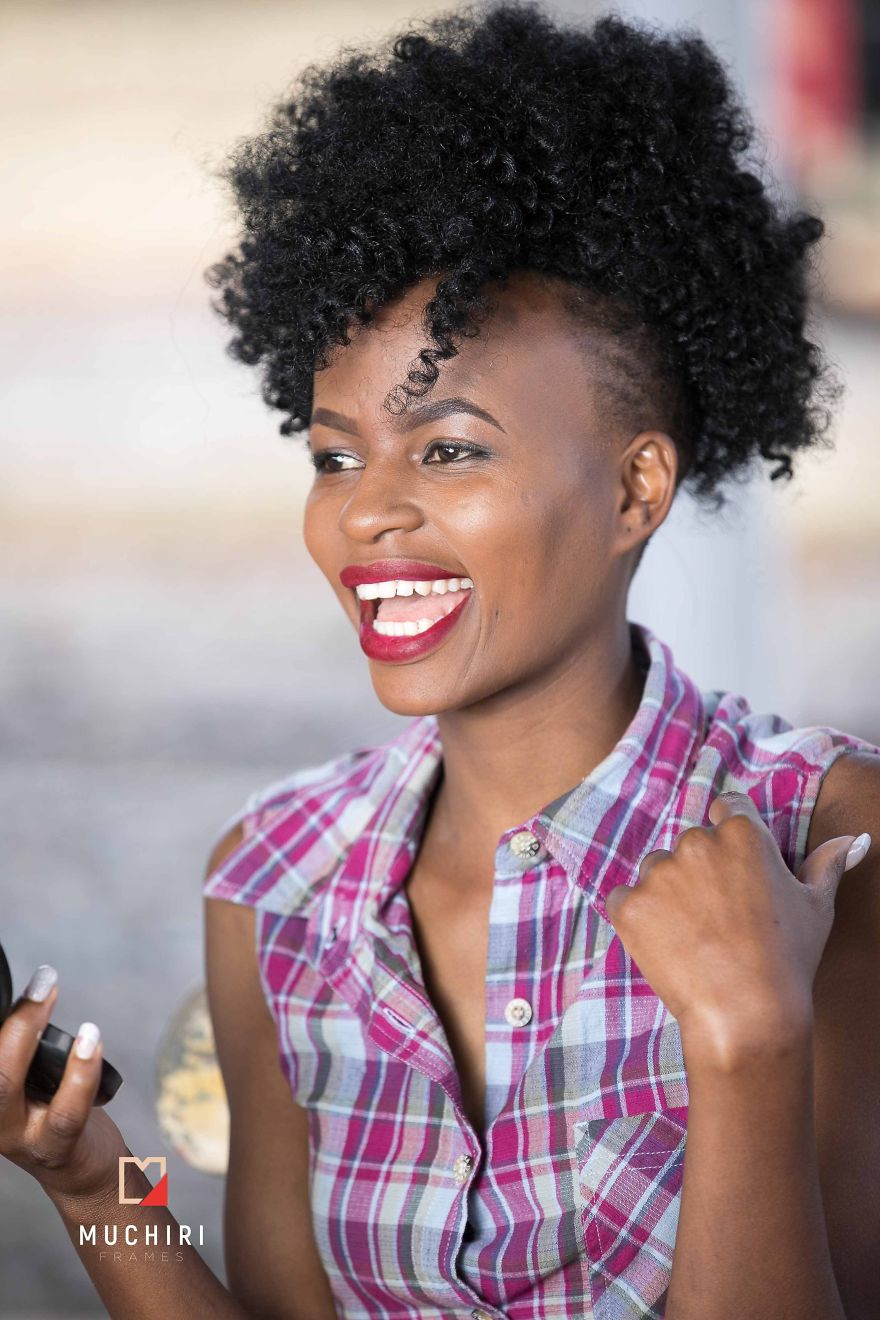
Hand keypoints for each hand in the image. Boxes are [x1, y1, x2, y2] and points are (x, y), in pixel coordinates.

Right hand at [0, 965, 127, 1205]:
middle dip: (12, 1020)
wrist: (83, 1173)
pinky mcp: (54, 1147)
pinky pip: (64, 1112)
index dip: (0, 1015)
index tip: (27, 981)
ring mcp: (17, 1136)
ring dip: (28, 1033)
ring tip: (51, 995)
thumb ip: (24, 1048)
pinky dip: (79, 1073)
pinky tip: (91, 1040)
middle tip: (41, 981)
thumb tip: (33, 992)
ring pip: (7, 1085)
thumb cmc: (55, 1112)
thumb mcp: (31, 1078)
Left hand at [604, 791, 871, 1063]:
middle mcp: (695, 843)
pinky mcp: (629, 904)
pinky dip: (638, 918)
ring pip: (657, 871)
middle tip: (721, 918)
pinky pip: (625, 900)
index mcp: (742, 833)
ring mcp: (657, 873)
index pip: (726, 808)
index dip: (731, 839)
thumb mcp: (816, 907)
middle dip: (701, 872)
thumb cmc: (788, 960)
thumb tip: (853, 839)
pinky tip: (666, 945)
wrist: (746, 1014)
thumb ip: (827, 864)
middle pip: (691, 844)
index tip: (735, 870)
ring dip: (667, 893)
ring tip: (695, 937)